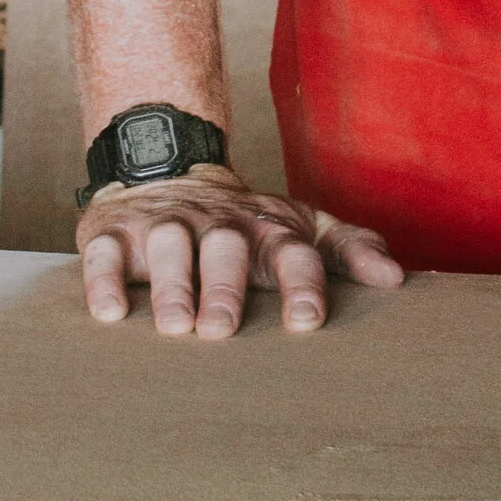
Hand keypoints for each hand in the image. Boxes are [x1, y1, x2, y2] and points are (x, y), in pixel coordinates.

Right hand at [75, 163, 403, 338]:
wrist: (165, 171)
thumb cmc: (243, 223)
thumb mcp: (299, 227)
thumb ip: (347, 250)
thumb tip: (396, 279)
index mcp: (267, 228)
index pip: (291, 251)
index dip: (300, 283)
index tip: (307, 321)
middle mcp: (218, 224)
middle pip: (226, 249)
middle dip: (224, 288)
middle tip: (221, 330)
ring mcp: (165, 224)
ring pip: (169, 246)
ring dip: (171, 285)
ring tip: (174, 328)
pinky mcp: (115, 231)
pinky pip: (106, 252)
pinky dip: (105, 279)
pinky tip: (110, 314)